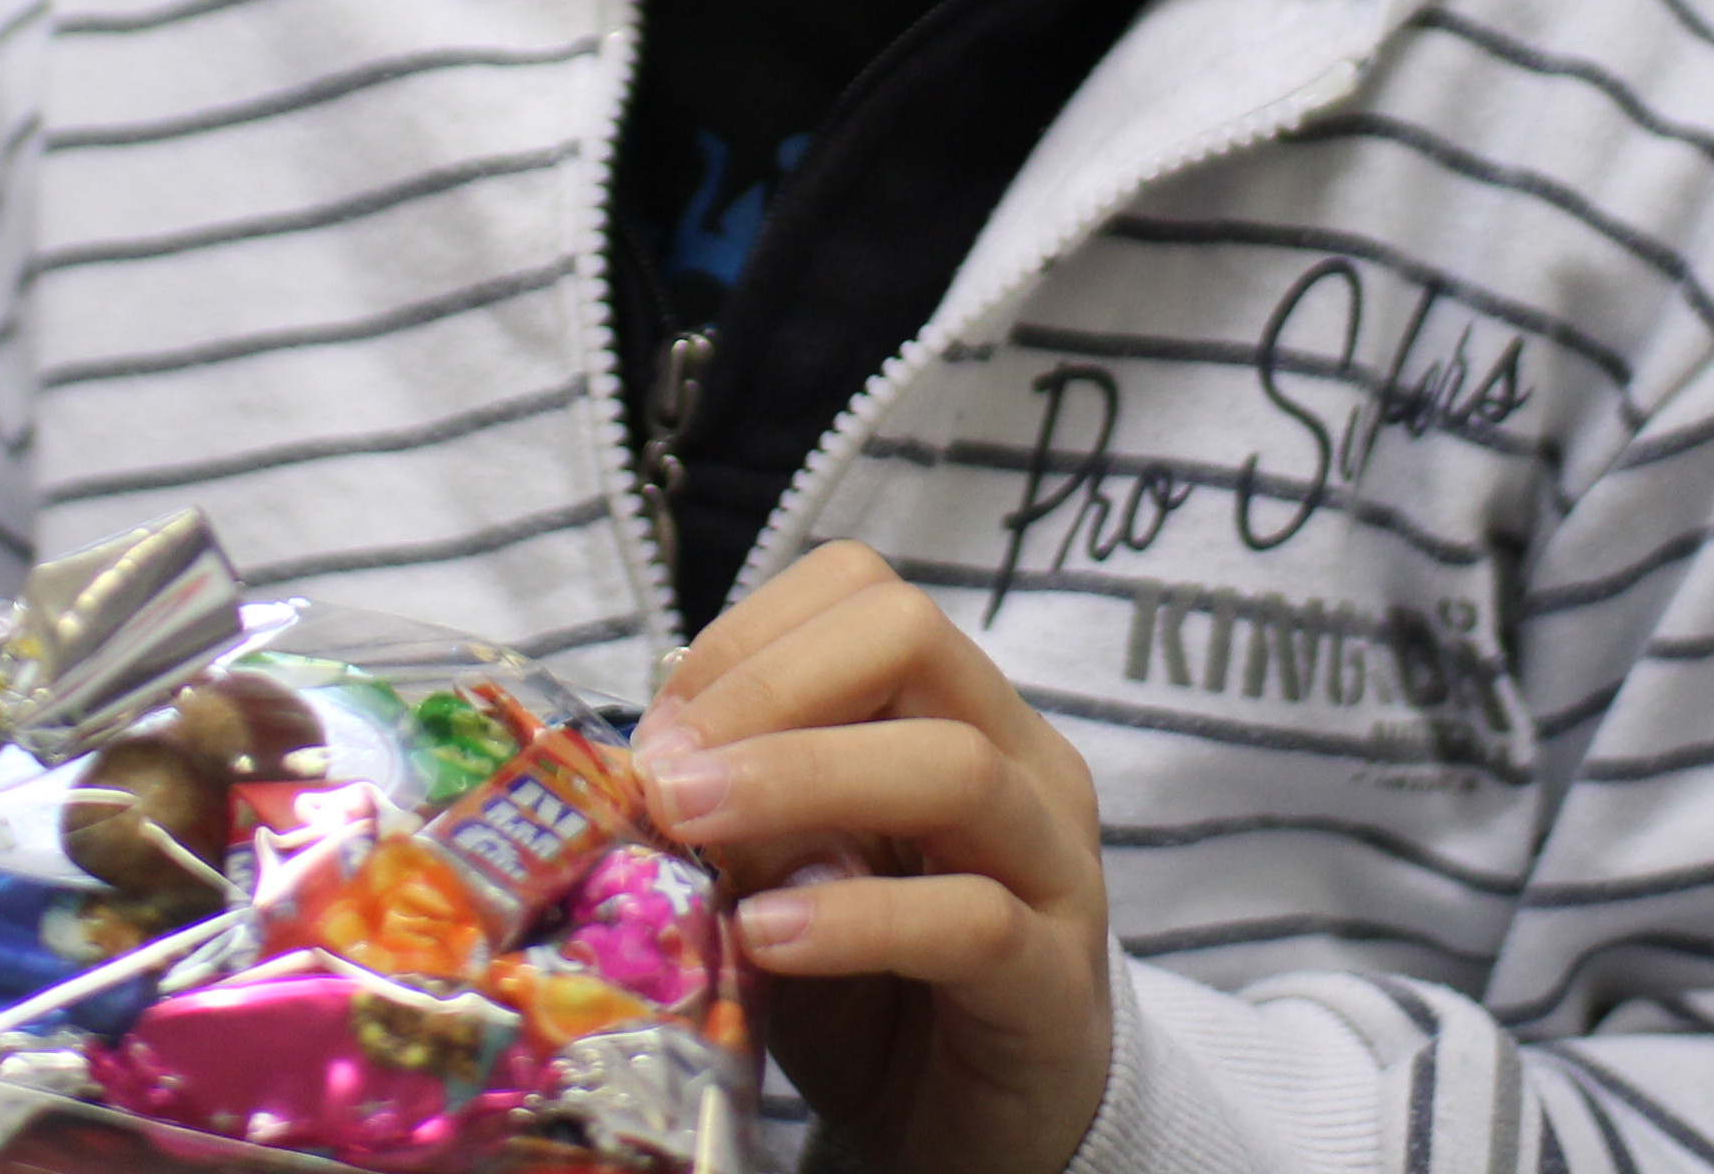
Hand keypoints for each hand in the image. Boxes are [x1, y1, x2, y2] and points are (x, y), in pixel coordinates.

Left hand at [634, 542, 1115, 1173]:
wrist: (975, 1135)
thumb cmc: (873, 989)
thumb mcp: (787, 884)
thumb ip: (745, 819)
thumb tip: (659, 767)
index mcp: (959, 711)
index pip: (864, 593)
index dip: (747, 639)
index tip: (659, 728)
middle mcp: (1023, 763)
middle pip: (911, 635)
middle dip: (769, 687)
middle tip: (667, 772)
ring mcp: (1055, 868)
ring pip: (952, 764)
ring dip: (798, 779)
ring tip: (692, 827)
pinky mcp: (1054, 983)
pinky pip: (970, 920)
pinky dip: (852, 918)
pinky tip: (764, 937)